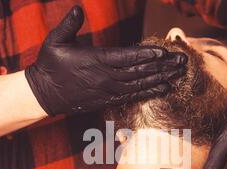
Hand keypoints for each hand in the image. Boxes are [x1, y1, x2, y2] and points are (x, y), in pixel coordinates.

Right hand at [25, 5, 186, 115]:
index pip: (126, 57)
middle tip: (182, 61)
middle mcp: (105, 77)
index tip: (164, 51)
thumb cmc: (49, 65)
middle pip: (139, 71)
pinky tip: (163, 88)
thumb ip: (69, 24)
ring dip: (160, 78)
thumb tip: (79, 7)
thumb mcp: (54, 41)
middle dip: (163, 66)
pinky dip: (149, 92)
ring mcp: (107, 91)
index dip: (147, 54)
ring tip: (178, 74)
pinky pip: (132, 96)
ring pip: (139, 85)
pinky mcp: (107, 100)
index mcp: (95, 60)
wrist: (43, 95)